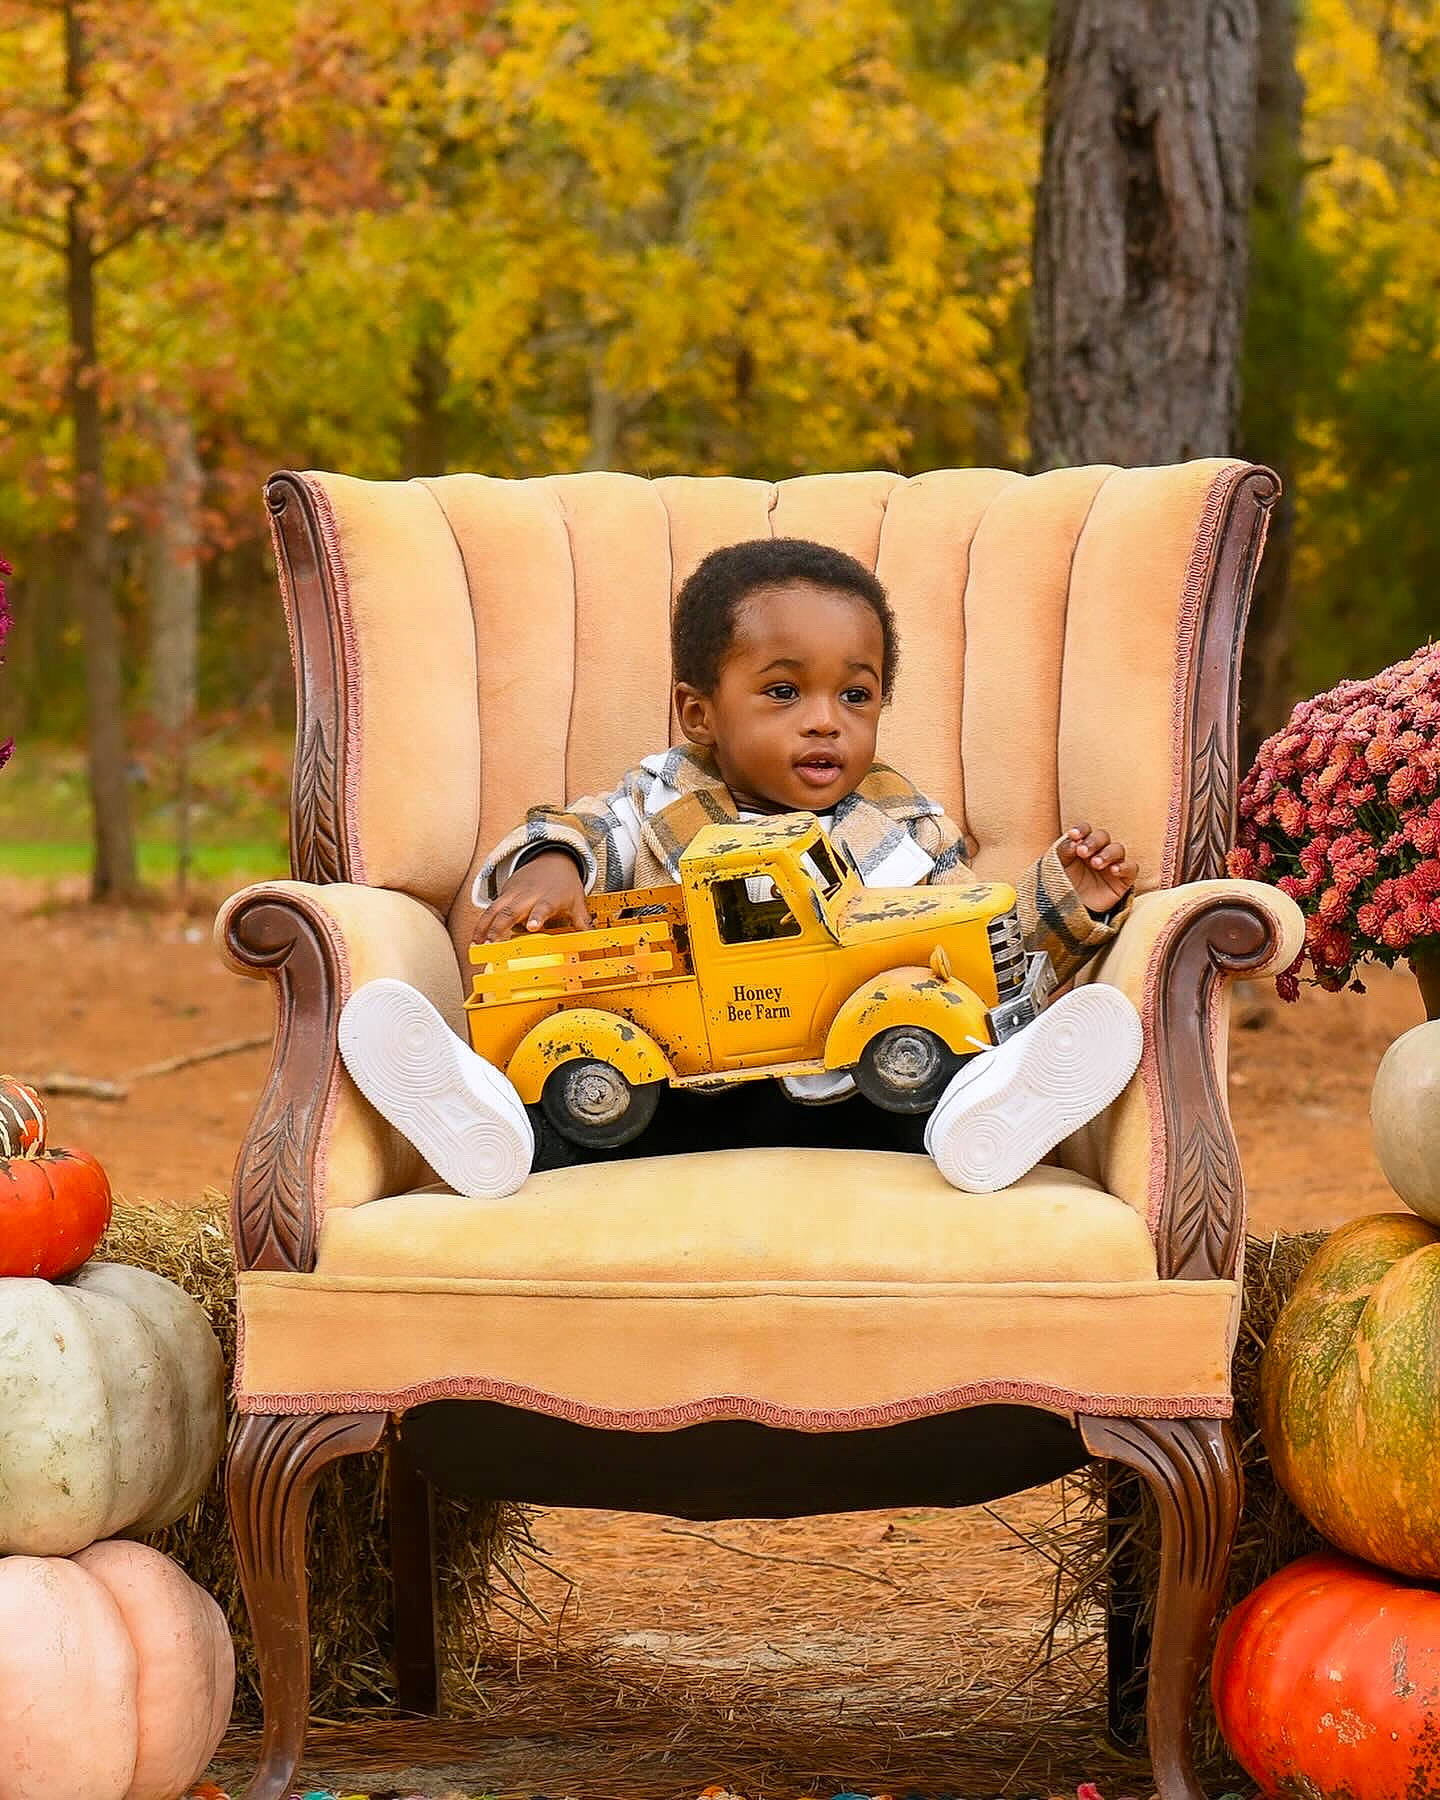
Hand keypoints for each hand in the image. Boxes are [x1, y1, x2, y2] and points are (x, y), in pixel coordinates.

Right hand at [475, 851, 591, 942]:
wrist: (552, 858)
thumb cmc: (565, 885)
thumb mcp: (577, 901)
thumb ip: (582, 921)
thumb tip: (595, 938)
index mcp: (549, 898)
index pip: (543, 907)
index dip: (537, 916)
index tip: (531, 927)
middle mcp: (528, 895)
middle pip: (511, 911)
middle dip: (499, 927)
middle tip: (491, 944)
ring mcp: (513, 894)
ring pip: (495, 910)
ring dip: (484, 927)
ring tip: (476, 946)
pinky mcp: (504, 893)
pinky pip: (490, 909)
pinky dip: (482, 923)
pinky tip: (476, 939)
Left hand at [1059, 823, 1136, 914]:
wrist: (1072, 910)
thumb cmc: (1065, 884)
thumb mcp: (1059, 867)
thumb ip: (1064, 851)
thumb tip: (1073, 841)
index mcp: (1082, 844)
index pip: (1086, 830)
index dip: (1081, 829)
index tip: (1073, 835)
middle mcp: (1099, 851)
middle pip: (1103, 836)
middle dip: (1093, 842)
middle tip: (1083, 852)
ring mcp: (1113, 864)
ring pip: (1117, 849)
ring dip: (1107, 854)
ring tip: (1096, 864)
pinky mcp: (1124, 879)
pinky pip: (1131, 868)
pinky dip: (1124, 867)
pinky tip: (1113, 870)